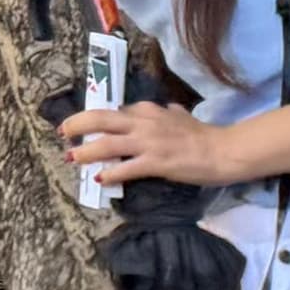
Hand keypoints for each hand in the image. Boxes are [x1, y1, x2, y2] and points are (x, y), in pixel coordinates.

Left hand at [59, 100, 232, 185]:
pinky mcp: (155, 163)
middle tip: (64, 133)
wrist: (225, 151)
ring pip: (106, 144)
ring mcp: (148, 143)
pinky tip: (99, 179)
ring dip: (85, 152)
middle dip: (77, 125)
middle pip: (100, 119)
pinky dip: (109, 174)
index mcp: (149, 111)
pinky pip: (124, 169)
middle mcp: (143, 123)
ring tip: (72, 158)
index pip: (116, 112)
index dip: (97, 120)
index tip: (87, 126)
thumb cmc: (207, 136)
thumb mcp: (183, 117)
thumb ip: (170, 114)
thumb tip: (168, 111)